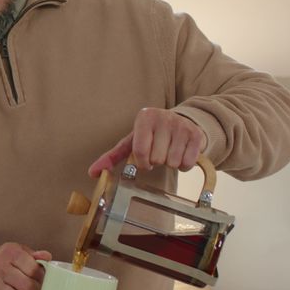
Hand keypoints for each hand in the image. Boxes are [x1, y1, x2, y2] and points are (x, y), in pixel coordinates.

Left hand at [88, 108, 206, 176]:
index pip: (140, 151)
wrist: (181, 122)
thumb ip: (111, 157)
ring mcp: (181, 125)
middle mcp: (164, 118)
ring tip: (169, 152)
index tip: (144, 160)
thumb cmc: (151, 135)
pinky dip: (184, 165)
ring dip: (170, 163)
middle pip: (157, 159)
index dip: (142, 162)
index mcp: (145, 117)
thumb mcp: (131, 142)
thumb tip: (93, 173)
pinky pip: (187, 163)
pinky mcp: (196, 135)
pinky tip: (181, 154)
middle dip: (156, 162)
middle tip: (159, 153)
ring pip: (172, 162)